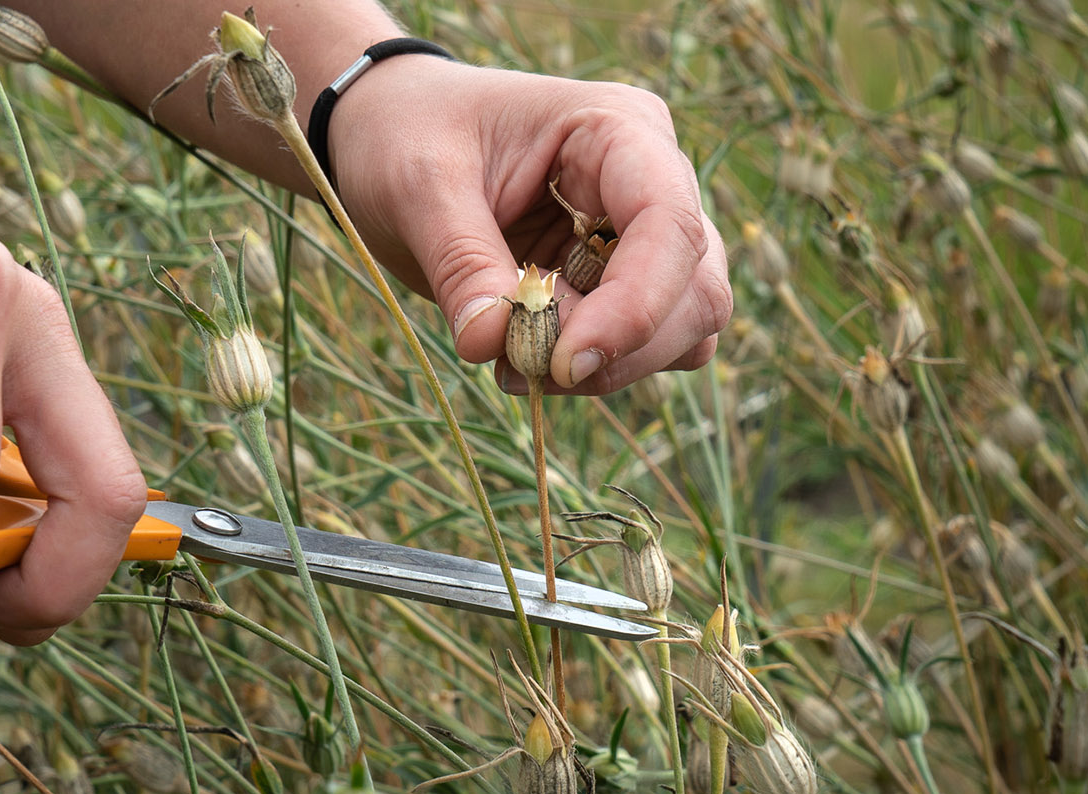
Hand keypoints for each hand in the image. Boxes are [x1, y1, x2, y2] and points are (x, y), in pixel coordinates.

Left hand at [327, 59, 731, 394]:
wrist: (393, 134)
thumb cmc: (409, 133)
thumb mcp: (419, 185)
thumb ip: (461, 263)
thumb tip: (491, 344)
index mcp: (619, 129)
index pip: (670, 224)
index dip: (636, 306)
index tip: (565, 362)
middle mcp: (653, 180)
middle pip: (695, 288)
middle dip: (621, 347)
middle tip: (522, 367)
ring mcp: (645, 236)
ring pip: (683, 328)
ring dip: (608, 367)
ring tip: (511, 361)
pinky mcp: (623, 283)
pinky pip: (645, 346)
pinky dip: (594, 371)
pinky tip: (523, 358)